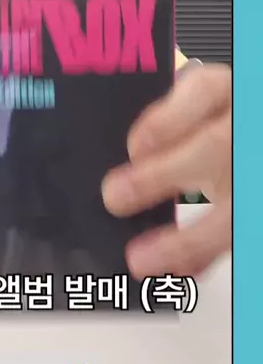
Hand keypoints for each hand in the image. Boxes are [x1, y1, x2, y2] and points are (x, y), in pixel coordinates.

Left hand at [101, 64, 231, 278]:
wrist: (243, 133)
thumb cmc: (209, 120)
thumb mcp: (192, 99)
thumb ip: (162, 113)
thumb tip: (117, 147)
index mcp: (225, 91)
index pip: (204, 91)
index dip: (168, 120)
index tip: (133, 147)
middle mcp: (243, 126)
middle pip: (215, 147)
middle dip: (163, 176)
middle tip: (114, 198)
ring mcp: (250, 172)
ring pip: (233, 207)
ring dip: (186, 238)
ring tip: (139, 260)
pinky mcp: (250, 211)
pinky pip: (237, 235)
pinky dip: (205, 256)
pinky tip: (177, 272)